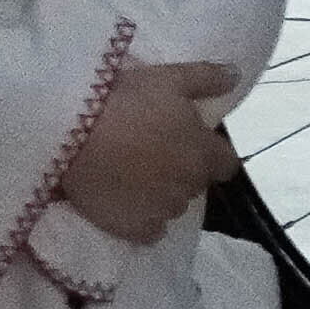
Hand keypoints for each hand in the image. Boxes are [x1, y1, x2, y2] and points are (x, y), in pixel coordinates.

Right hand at [56, 56, 237, 247]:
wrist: (73, 134)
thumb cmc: (126, 102)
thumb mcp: (170, 78)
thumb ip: (208, 78)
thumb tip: (236, 75)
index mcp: (203, 152)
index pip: (227, 165)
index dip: (212, 155)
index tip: (193, 145)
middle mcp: (190, 185)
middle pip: (197, 184)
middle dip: (184, 171)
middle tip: (155, 155)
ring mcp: (163, 210)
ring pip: (174, 207)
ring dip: (164, 195)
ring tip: (136, 178)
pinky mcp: (134, 228)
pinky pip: (151, 232)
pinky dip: (145, 222)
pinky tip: (129, 206)